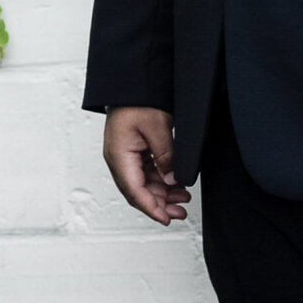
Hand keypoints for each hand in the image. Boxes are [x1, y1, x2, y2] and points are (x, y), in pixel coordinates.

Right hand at [103, 107, 191, 225]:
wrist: (133, 83)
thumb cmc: (139, 100)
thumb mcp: (157, 127)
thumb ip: (165, 156)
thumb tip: (172, 180)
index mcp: (119, 156)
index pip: (134, 191)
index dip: (151, 208)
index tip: (166, 219)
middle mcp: (119, 159)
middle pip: (138, 191)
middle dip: (159, 205)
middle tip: (180, 213)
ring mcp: (125, 156)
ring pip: (143, 183)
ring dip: (162, 194)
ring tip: (183, 200)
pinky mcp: (133, 151)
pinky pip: (146, 172)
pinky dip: (161, 180)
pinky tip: (176, 184)